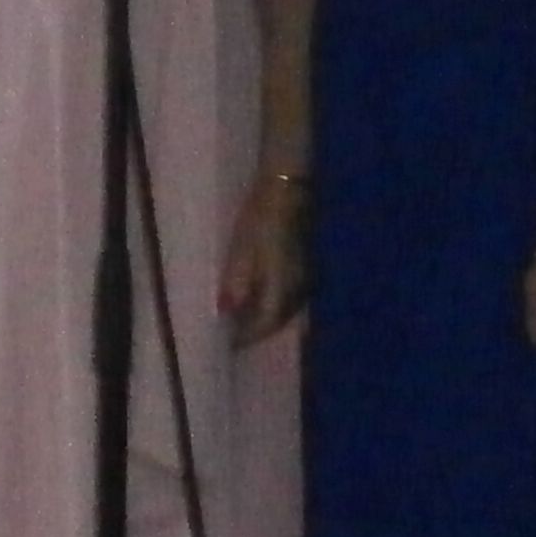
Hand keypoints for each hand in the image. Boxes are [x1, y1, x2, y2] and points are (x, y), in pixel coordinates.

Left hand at [221, 171, 311, 340]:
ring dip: (267, 318)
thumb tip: (226, 313)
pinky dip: (276, 303)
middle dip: (257, 331)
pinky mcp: (310, 267)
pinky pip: (292, 296)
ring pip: (287, 309)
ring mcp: (309, 279)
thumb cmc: (261, 218)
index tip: (228, 345)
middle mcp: (301, 289)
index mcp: (283, 287)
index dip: (247, 336)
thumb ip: (236, 283)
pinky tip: (261, 298)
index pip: (266, 324)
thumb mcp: (241, 248)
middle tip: (235, 336)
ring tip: (244, 320)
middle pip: (278, 320)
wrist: (290, 191)